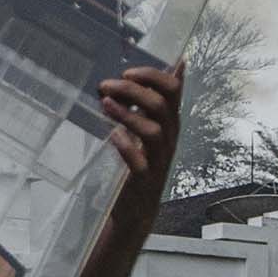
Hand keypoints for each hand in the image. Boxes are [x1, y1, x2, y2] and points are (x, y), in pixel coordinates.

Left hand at [98, 61, 183, 208]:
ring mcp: (159, 158)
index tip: (128, 72)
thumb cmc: (140, 161)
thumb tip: (161, 69)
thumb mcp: (146, 127)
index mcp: (169, 121)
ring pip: (153, 130)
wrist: (137, 207)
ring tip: (105, 103)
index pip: (172, 89)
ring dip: (127, 114)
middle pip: (161, 105)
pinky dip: (126, 146)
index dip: (153, 76)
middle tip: (107, 85)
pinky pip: (140, 160)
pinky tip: (113, 136)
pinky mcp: (145, 178)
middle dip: (134, 90)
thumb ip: (149, 101)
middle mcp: (169, 137)